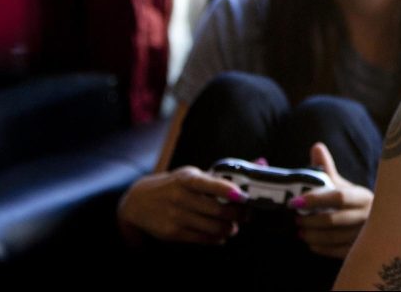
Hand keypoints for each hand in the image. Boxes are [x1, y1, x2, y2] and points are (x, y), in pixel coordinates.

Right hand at [118, 166, 246, 244]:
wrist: (138, 202)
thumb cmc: (176, 185)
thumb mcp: (194, 174)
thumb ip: (226, 173)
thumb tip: (262, 161)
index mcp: (187, 178)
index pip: (208, 183)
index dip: (227, 190)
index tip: (243, 196)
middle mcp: (180, 196)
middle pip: (217, 210)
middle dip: (238, 214)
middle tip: (246, 215)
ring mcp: (175, 216)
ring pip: (213, 227)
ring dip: (229, 228)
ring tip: (234, 226)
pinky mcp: (172, 233)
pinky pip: (202, 239)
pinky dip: (217, 238)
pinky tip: (221, 234)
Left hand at [291, 142, 373, 258]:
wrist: (380, 223)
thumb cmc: (354, 203)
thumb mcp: (343, 186)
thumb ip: (327, 168)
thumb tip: (317, 146)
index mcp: (362, 196)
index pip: (338, 197)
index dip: (315, 200)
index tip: (295, 202)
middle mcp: (368, 216)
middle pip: (333, 220)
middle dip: (309, 221)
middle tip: (295, 220)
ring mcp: (365, 235)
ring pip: (332, 238)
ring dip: (311, 236)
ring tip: (299, 232)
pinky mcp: (361, 250)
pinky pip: (335, 251)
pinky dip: (319, 247)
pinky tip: (311, 242)